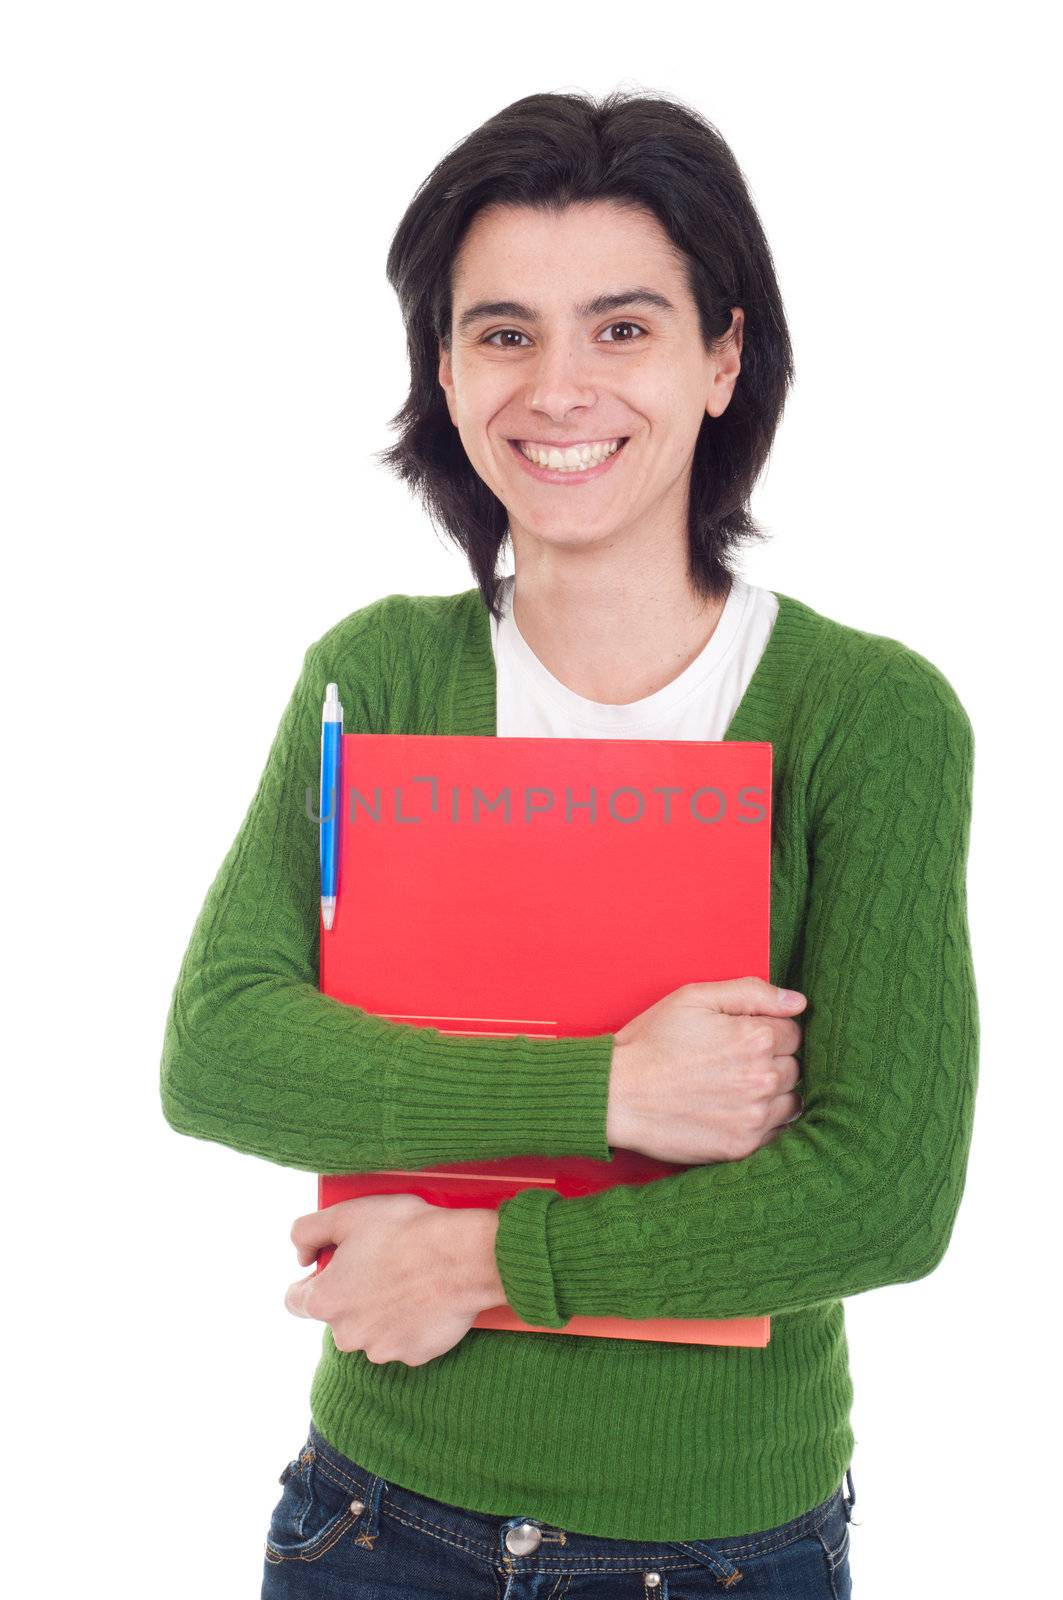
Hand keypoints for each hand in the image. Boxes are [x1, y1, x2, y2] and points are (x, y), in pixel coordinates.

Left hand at [284, 1194, 504, 1366]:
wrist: (464, 1256)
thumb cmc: (407, 1232)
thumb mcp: (347, 1215)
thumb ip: (307, 1232)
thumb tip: (300, 1254)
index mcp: (325, 1300)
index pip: (295, 1300)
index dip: (312, 1280)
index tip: (333, 1267)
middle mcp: (346, 1333)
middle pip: (338, 1315)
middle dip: (353, 1294)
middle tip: (381, 1264)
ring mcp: (381, 1349)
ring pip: (370, 1330)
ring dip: (381, 1311)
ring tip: (407, 1279)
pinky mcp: (413, 1355)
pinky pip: (402, 1340)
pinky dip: (409, 1323)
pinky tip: (424, 1298)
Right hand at [606, 976, 806, 1164]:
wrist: (618, 1094)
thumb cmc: (652, 1042)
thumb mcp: (694, 998)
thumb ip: (751, 992)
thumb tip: (798, 1001)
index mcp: (755, 1037)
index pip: (792, 1031)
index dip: (766, 1030)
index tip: (739, 1037)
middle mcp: (762, 1077)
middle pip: (794, 1065)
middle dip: (771, 1060)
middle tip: (732, 1062)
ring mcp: (755, 1115)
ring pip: (790, 1099)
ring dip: (772, 1092)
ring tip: (734, 1088)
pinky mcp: (743, 1145)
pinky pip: (777, 1132)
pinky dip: (764, 1121)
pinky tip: (735, 1111)